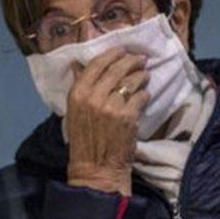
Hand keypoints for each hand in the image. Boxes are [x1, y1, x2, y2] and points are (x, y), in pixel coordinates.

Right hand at [65, 47, 150, 194]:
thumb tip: (76, 63)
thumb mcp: (74, 111)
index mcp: (77, 94)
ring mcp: (112, 106)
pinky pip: (140, 97)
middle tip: (141, 59)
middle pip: (116, 69)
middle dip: (131, 61)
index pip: (96, 65)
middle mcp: (93, 97)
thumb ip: (79, 86)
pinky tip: (145, 93)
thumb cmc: (85, 139)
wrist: (96, 168)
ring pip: (131, 81)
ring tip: (145, 74)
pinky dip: (144, 93)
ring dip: (141, 75)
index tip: (122, 50)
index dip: (112, 54)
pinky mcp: (128, 116)